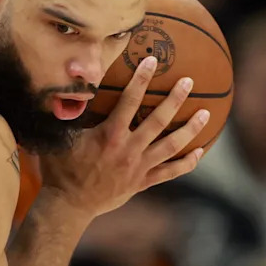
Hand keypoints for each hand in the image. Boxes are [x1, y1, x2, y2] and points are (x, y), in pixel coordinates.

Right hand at [40, 56, 208, 219]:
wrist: (67, 204)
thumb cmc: (60, 169)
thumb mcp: (60, 138)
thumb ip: (67, 114)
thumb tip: (67, 88)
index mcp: (110, 135)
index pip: (130, 100)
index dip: (142, 79)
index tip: (152, 61)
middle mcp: (129, 149)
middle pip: (159, 120)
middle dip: (175, 99)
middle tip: (189, 82)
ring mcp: (138, 167)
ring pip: (172, 146)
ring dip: (190, 128)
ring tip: (206, 113)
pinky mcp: (142, 182)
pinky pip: (170, 172)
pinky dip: (187, 162)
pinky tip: (200, 151)